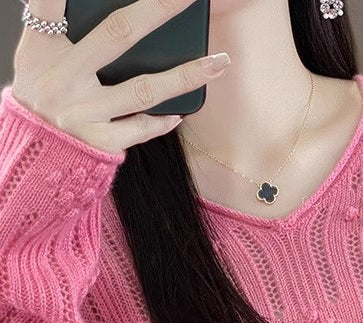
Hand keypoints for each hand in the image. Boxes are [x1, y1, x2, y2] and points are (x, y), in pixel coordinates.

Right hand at [10, 0, 230, 154]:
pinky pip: (139, 128)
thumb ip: (56, 24)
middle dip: (157, 10)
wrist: (31, 153)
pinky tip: (183, 112)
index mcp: (45, 47)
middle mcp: (65, 78)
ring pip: (143, 89)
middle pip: (118, 34)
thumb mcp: (36, 55)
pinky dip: (162, 121)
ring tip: (219, 62)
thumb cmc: (40, 94)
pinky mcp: (99, 142)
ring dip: (185, 76)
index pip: (54, 5)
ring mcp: (85, 112)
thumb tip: (80, 1)